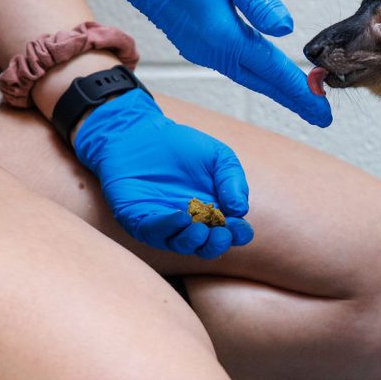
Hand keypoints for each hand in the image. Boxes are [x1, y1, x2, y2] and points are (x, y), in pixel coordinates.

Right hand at [69, 0, 330, 126]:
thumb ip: (258, 2)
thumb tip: (285, 28)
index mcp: (224, 36)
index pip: (273, 71)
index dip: (301, 92)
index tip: (323, 112)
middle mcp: (212, 49)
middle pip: (263, 82)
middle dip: (294, 100)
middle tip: (321, 116)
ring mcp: (201, 47)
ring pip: (248, 75)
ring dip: (276, 88)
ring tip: (302, 98)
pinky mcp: (195, 39)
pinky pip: (234, 64)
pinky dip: (256, 73)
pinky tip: (267, 73)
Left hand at [73, 89, 254, 257]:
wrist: (142, 132)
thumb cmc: (183, 146)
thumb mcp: (218, 157)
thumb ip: (233, 181)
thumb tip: (241, 210)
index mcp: (216, 211)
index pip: (233, 233)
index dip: (239, 234)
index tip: (238, 225)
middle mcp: (192, 223)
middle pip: (208, 246)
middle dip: (216, 244)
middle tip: (221, 233)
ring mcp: (166, 224)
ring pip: (181, 244)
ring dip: (193, 241)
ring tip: (200, 229)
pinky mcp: (140, 220)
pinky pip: (153, 231)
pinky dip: (168, 228)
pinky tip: (181, 217)